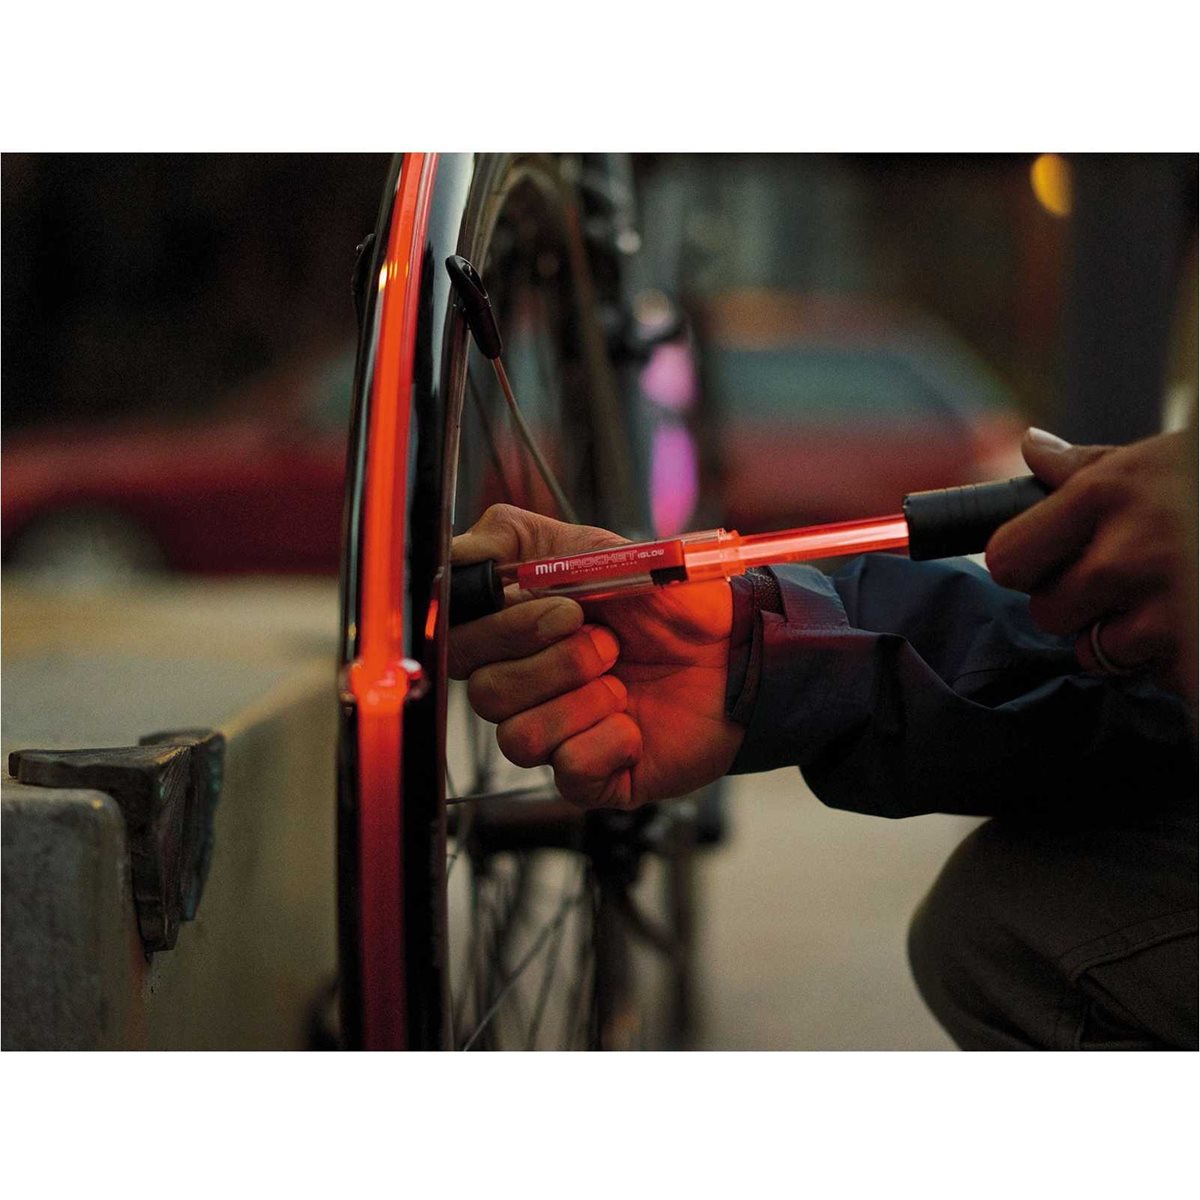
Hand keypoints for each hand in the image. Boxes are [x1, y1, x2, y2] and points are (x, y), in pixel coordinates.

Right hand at [449, 505, 743, 808]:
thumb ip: (516, 540)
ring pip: (516, 738)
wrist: (738, 649)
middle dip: (551, 660)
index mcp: (515, 634)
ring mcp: (556, 735)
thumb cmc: (669, 603)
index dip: (498, 628)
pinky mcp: (589, 777)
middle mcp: (526, 687)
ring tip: (622, 681)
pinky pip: (568, 771)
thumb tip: (454, 553)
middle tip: (605, 639)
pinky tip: (636, 724)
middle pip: (483, 692)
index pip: (455, 642)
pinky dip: (608, 741)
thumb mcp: (593, 550)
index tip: (555, 606)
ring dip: (580, 701)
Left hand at [986, 428, 1193, 693]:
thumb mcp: (1173, 460)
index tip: (1048, 564)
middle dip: (1082, 606)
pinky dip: (1176, 664)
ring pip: (1099, 652)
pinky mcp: (1196, 657)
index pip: (1008, 558)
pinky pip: (1155, 677)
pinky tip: (1199, 624)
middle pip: (1050, 613)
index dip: (1026, 567)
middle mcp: (1133, 551)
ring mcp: (1170, 611)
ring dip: (1130, 638)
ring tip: (1182, 599)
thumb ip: (1094, 467)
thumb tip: (1032, 451)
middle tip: (1135, 581)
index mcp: (1110, 492)